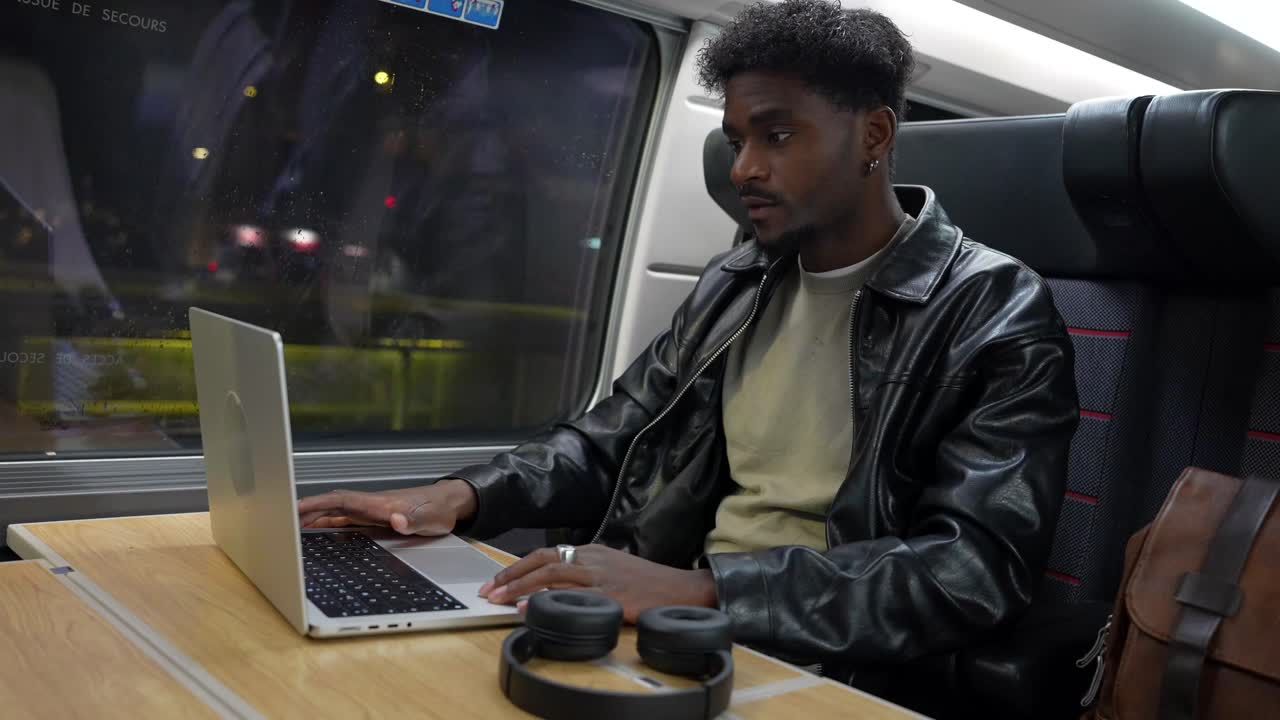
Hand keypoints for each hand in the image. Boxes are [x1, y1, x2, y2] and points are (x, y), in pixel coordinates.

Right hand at [297, 479, 477, 535]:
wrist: (449, 503)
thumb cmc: (438, 509)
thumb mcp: (429, 518)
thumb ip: (413, 520)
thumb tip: (397, 520)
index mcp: (380, 503)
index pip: (341, 500)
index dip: (317, 504)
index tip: (295, 507)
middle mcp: (371, 505)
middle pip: (332, 505)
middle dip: (307, 510)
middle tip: (281, 520)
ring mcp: (371, 511)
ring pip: (336, 512)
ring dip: (314, 518)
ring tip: (292, 528)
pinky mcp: (375, 518)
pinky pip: (346, 520)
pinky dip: (328, 524)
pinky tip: (318, 531)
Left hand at [479, 544, 717, 622]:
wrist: (679, 588)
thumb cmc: (647, 583)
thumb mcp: (612, 569)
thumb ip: (584, 574)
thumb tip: (552, 587)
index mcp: (591, 551)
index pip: (545, 555)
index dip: (517, 567)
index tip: (498, 580)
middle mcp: (592, 559)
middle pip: (542, 561)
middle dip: (511, 575)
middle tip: (489, 589)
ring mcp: (601, 576)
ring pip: (552, 574)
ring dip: (521, 586)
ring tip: (500, 598)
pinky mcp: (610, 594)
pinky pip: (572, 595)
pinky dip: (547, 599)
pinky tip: (531, 608)